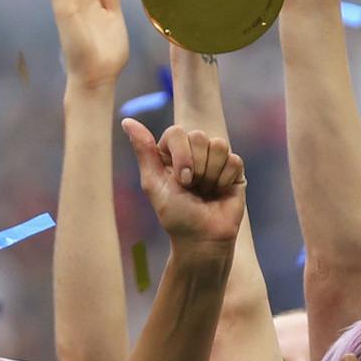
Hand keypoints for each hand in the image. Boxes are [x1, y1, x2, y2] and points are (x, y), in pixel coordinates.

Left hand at [124, 120, 244, 247]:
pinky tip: (220, 192)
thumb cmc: (176, 216)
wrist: (203, 239)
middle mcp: (193, 151)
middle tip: (193, 188)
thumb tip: (126, 121)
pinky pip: (234, 160)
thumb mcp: (154, 184)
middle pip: (199, 136)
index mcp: (171, 152)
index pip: (177, 132)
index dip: (182, 155)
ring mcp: (215, 159)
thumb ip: (144, 151)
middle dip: (196, 167)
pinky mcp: (234, 170)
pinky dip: (225, 180)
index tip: (183, 181)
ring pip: (219, 145)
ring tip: (206, 191)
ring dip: (211, 175)